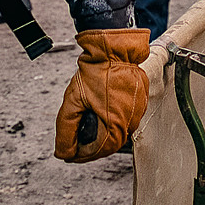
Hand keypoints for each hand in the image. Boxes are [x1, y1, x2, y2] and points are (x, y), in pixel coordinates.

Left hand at [55, 28, 150, 162]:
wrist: (113, 49)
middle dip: (91, 148)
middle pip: (110, 145)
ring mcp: (138, 111)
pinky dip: (112, 122)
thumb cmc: (96, 71)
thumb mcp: (73, 101)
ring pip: (119, 133)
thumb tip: (63, 152)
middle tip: (74, 146)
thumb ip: (66, 130)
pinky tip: (100, 116)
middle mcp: (130, 122)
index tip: (68, 155)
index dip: (81, 155)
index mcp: (116, 125)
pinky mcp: (140, 102)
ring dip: (102, 135)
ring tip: (86, 131)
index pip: (98, 151)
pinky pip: (126, 119)